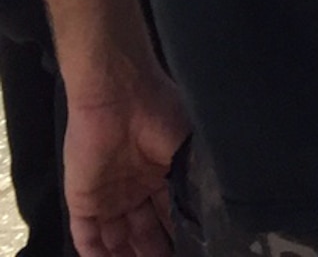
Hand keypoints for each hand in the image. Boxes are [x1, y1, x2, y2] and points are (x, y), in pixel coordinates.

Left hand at [63, 61, 189, 256]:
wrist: (121, 96)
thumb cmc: (163, 113)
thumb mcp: (190, 146)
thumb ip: (196, 178)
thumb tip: (216, 209)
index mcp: (163, 175)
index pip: (171, 214)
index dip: (180, 235)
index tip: (193, 248)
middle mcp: (136, 189)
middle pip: (144, 232)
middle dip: (153, 252)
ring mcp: (108, 196)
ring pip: (116, 240)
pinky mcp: (83, 201)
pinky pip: (86, 237)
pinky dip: (95, 255)